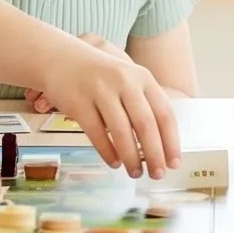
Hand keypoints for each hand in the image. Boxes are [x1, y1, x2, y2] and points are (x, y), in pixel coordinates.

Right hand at [34, 37, 178, 177]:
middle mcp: (124, 81)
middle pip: (145, 124)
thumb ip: (143, 104)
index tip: (174, 163)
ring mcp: (100, 90)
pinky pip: (96, 133)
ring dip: (131, 158)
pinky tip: (113, 163)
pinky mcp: (78, 101)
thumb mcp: (127, 80)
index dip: (171, 141)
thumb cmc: (100, 75)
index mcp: (142, 77)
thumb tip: (161, 145)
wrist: (59, 57)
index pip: (164, 113)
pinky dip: (107, 152)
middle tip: (157, 174)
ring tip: (135, 173)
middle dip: (154, 154)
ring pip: (121, 131)